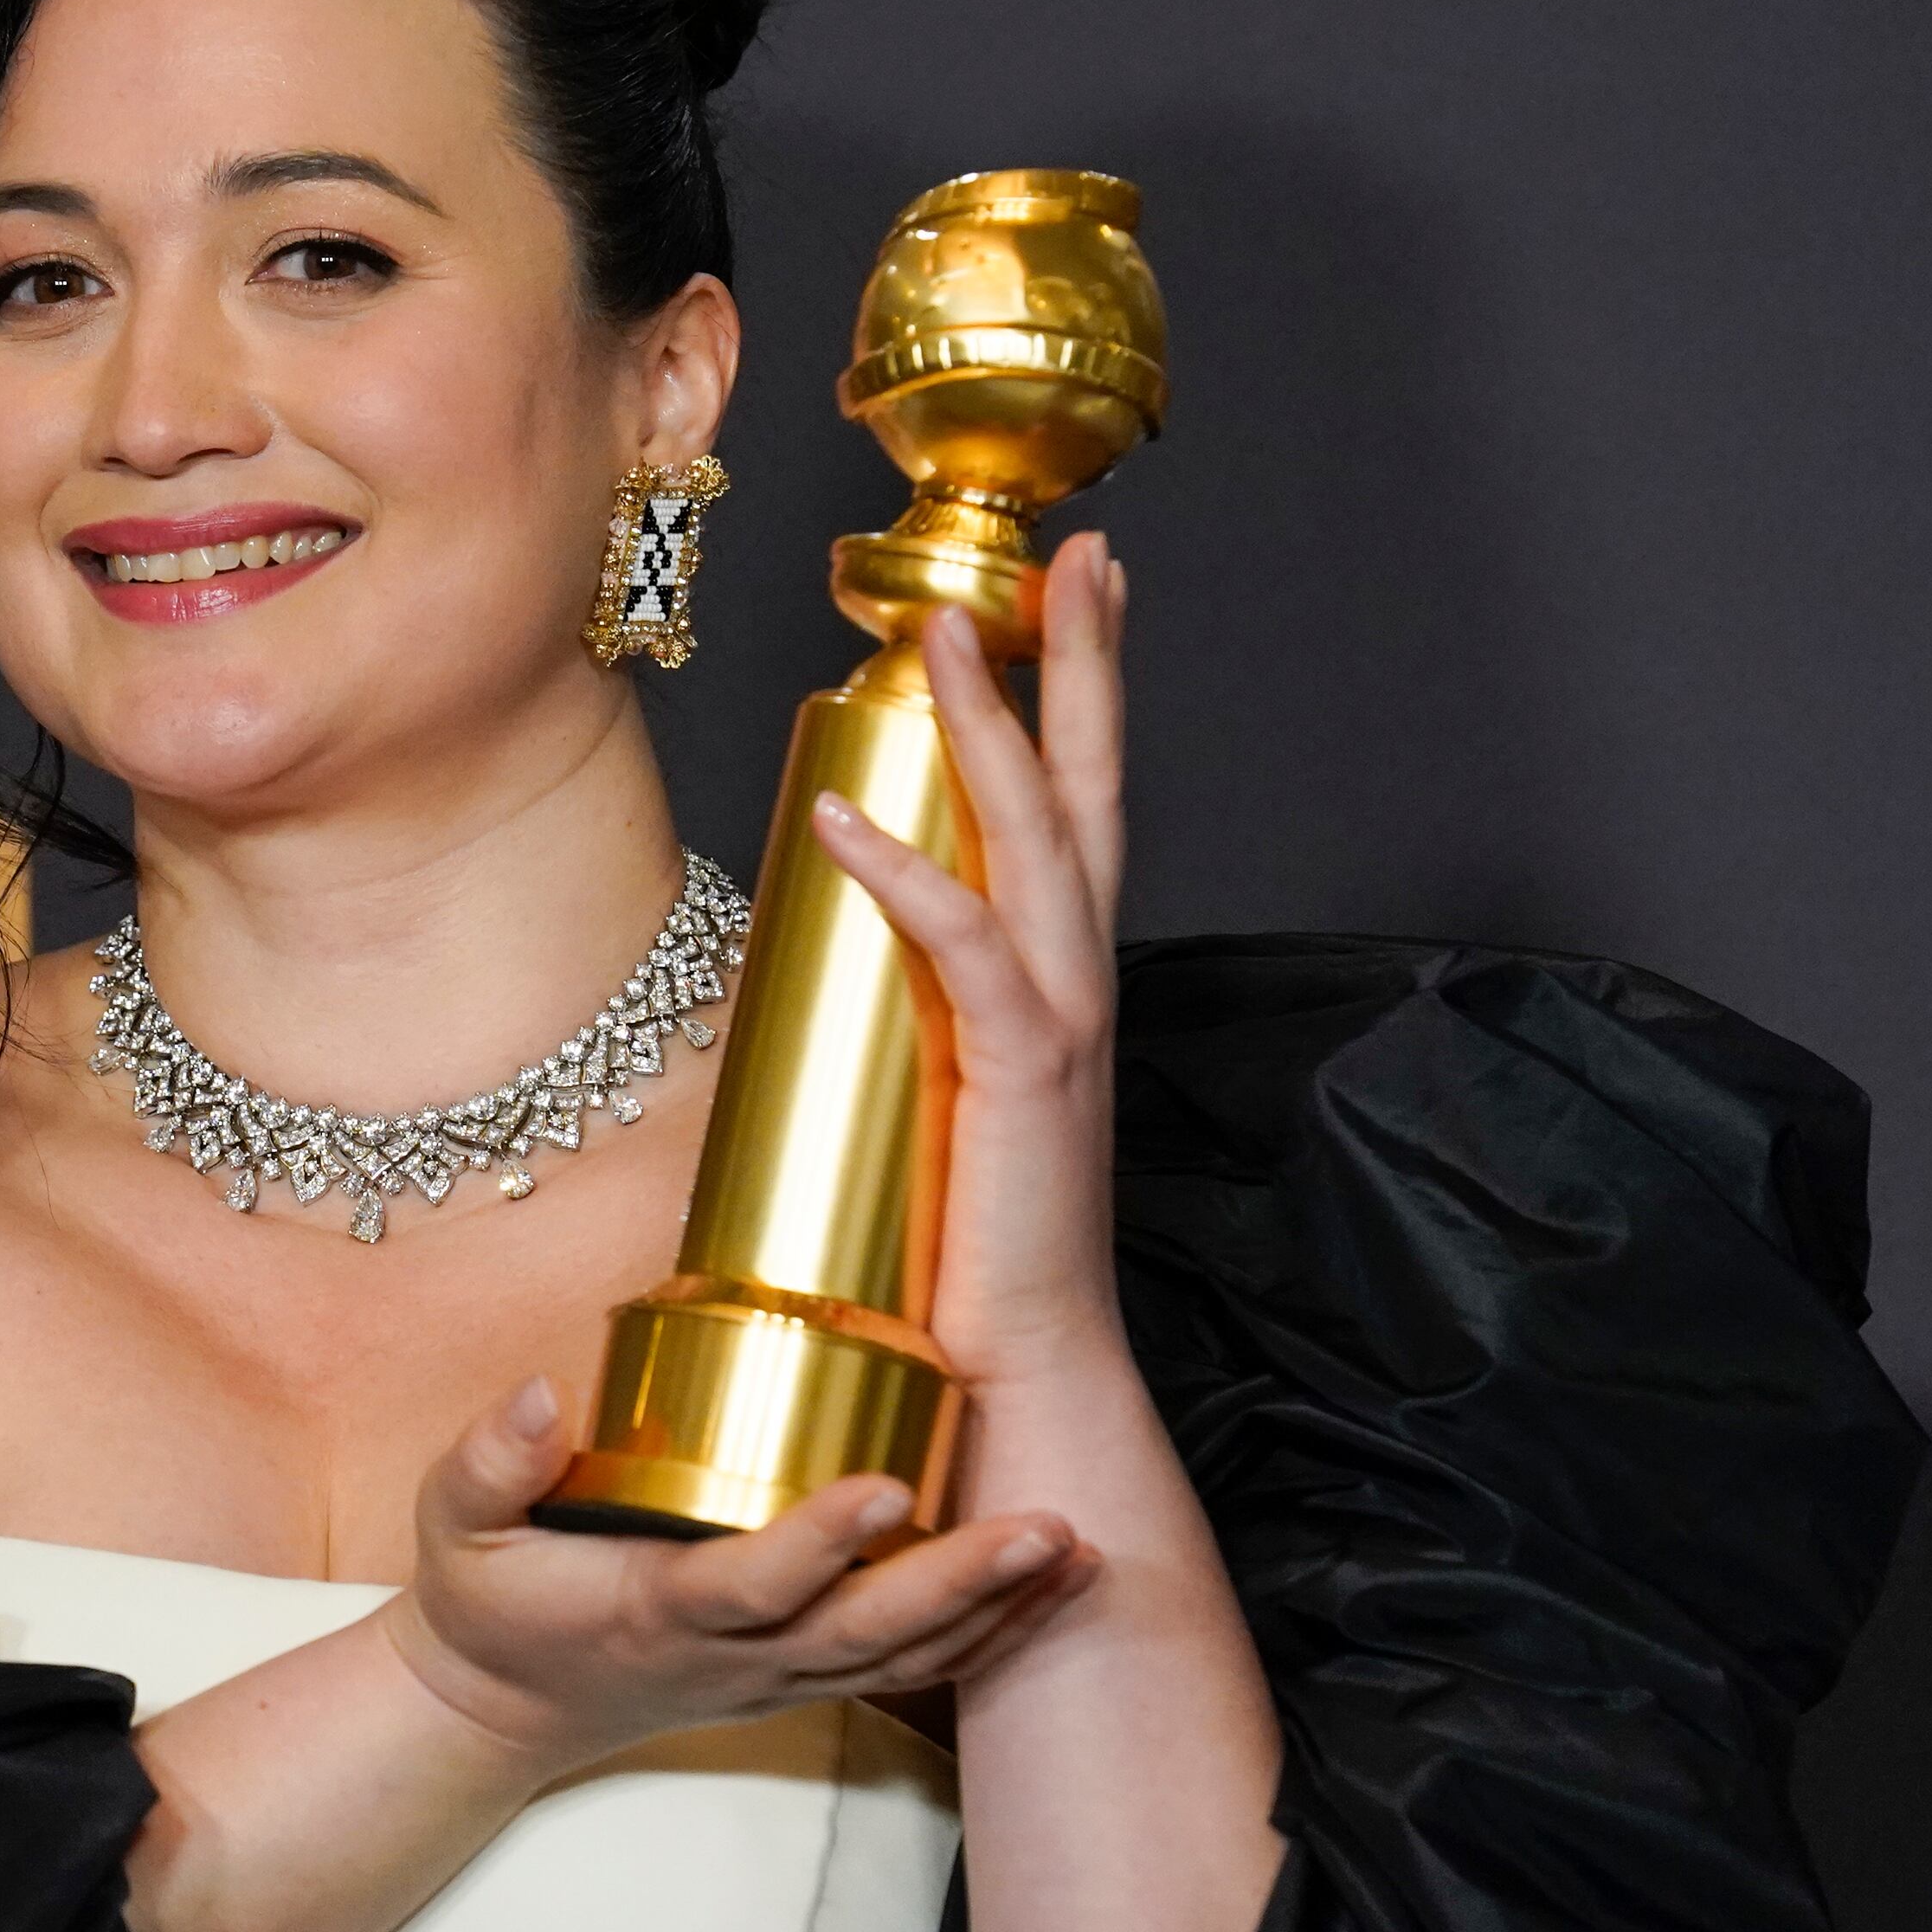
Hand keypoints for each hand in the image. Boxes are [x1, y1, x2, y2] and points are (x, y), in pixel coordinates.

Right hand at [377, 1375, 1097, 1777]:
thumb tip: (542, 1393)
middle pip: (864, 1633)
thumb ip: (488, 1460)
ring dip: (1000, 1610)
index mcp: (653, 1611)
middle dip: (962, 1582)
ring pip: (905, 1658)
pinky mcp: (802, 1680)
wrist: (501, 1709)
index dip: (815, 1542)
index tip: (881, 1485)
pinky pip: (910, 1667)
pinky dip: (990, 1634)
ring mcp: (777, 1678)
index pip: (747, 1583)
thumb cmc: (487, 1605)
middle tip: (1048, 1528)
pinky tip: (1055, 1587)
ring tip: (1080, 1548)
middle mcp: (734, 1657)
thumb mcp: (453, 1527)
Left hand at [810, 534, 1131, 1392]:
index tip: (1077, 598)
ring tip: (955, 622)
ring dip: (998, 723)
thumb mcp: (941, 1110)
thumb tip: (843, 964)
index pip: (1077, 818)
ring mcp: (1060, 1026)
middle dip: (1085, 665)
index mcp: (1062, 991)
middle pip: (1088, 792)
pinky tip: (844, 816)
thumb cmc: (979, 1264)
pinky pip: (962, 947)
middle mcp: (1079, 987)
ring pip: (1037, 839)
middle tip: (1079, 555)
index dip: (1081, 705)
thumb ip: (919, 1027)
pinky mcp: (1021, 1076)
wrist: (1031, 1375)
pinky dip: (904, 875)